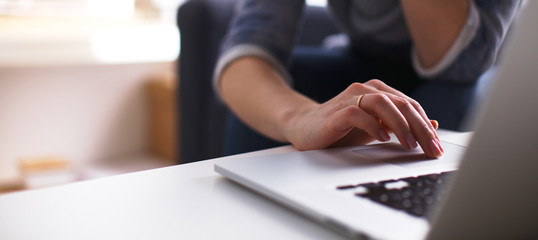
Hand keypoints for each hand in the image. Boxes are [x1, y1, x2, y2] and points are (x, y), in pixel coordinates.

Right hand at [284, 79, 443, 157]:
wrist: (304, 127)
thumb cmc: (340, 129)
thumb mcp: (377, 128)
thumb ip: (401, 124)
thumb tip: (433, 124)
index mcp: (378, 91)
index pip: (410, 105)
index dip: (425, 125)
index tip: (436, 145)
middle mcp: (366, 89)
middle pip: (402, 104)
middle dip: (420, 127)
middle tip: (431, 148)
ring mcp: (351, 98)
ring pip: (383, 103)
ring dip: (400, 124)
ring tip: (409, 144)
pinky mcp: (337, 111)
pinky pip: (359, 113)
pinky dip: (373, 125)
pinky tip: (383, 138)